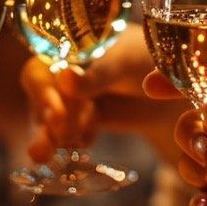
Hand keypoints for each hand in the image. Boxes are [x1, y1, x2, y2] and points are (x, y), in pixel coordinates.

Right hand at [22, 28, 187, 161]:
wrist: (167, 88)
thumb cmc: (144, 59)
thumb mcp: (124, 63)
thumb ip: (96, 74)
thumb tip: (64, 79)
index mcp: (64, 50)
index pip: (39, 71)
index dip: (42, 92)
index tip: (56, 112)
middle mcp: (59, 75)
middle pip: (40, 100)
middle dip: (46, 119)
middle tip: (58, 132)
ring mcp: (68, 102)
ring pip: (49, 122)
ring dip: (48, 138)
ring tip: (41, 155)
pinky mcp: (79, 122)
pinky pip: (66, 137)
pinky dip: (72, 141)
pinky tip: (88, 139)